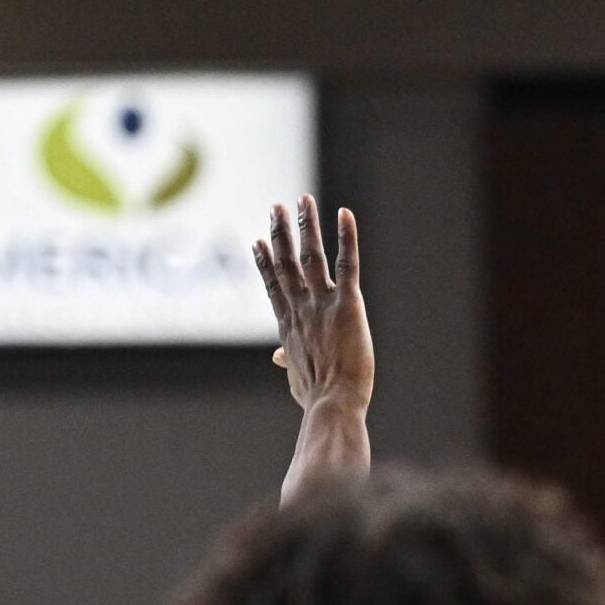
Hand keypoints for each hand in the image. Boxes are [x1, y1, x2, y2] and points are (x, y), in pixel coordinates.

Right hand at [253, 197, 372, 415]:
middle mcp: (300, 308)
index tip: (257, 241)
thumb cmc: (316, 396)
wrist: (333, 403)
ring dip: (307, 225)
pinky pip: (347, 264)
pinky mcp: (348, 303)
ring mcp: (322, 303)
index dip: (265, 262)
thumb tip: (277, 357)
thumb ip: (287, 360)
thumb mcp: (295, 376)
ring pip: (311, 256)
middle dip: (281, 233)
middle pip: (286, 262)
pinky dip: (346, 238)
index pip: (273, 285)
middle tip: (275, 207)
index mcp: (288, 324)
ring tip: (303, 201)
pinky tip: (345, 215)